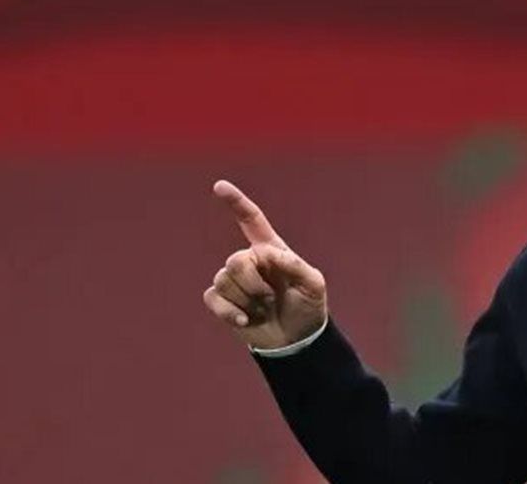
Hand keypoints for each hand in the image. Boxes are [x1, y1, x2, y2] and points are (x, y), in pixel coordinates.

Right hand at [202, 180, 327, 349]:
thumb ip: (293, 264)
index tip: (219, 186)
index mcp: (272, 250)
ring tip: (264, 309)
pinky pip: (213, 297)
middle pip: (236, 261)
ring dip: (248, 300)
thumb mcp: (313, 284)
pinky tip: (245, 321)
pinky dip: (229, 312)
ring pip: (224, 279)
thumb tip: (264, 253)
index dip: (236, 202)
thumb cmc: (308, 307)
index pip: (251, 220)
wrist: (297, 340)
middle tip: (273, 298)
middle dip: (255, 284)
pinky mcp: (222, 302)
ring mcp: (234, 281)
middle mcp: (250, 261)